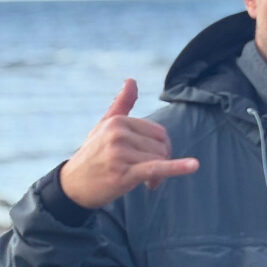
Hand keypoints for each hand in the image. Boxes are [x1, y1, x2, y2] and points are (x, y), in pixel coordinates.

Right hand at [60, 78, 199, 208]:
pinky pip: (157, 168)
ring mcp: (120, 153)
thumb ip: (121, 104)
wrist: (73, 187)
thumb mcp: (104, 126)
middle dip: (161, 162)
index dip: (161, 148)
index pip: (159, 133)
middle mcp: (118, 134)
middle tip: (148, 175)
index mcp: (117, 121)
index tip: (149, 161)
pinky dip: (177, 168)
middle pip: (162, 146)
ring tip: (145, 182)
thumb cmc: (93, 155)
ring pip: (161, 159)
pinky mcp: (123, 173)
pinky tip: (193, 166)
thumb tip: (131, 79)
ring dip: (159, 176)